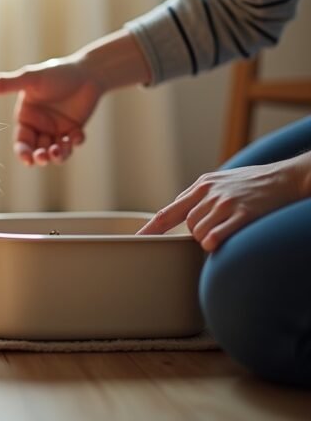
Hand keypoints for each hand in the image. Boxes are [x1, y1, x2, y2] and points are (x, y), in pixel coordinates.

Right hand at [0, 58, 102, 165]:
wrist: (87, 70)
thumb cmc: (56, 73)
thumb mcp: (29, 79)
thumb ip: (5, 85)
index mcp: (26, 117)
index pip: (21, 142)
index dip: (23, 153)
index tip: (28, 159)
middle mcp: (40, 126)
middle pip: (37, 151)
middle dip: (40, 157)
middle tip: (46, 155)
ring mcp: (58, 129)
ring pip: (55, 152)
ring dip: (58, 155)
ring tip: (62, 147)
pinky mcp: (74, 129)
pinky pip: (73, 144)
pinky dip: (74, 143)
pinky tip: (77, 135)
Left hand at [137, 156, 309, 250]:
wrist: (284, 177)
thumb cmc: (251, 183)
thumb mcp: (219, 183)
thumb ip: (198, 197)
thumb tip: (179, 215)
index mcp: (201, 186)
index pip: (169, 212)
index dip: (151, 228)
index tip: (136, 240)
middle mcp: (210, 192)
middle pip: (186, 225)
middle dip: (196, 233)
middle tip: (216, 228)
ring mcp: (225, 202)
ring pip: (198, 232)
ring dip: (207, 239)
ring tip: (225, 231)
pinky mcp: (243, 213)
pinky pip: (216, 235)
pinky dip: (212, 242)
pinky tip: (218, 242)